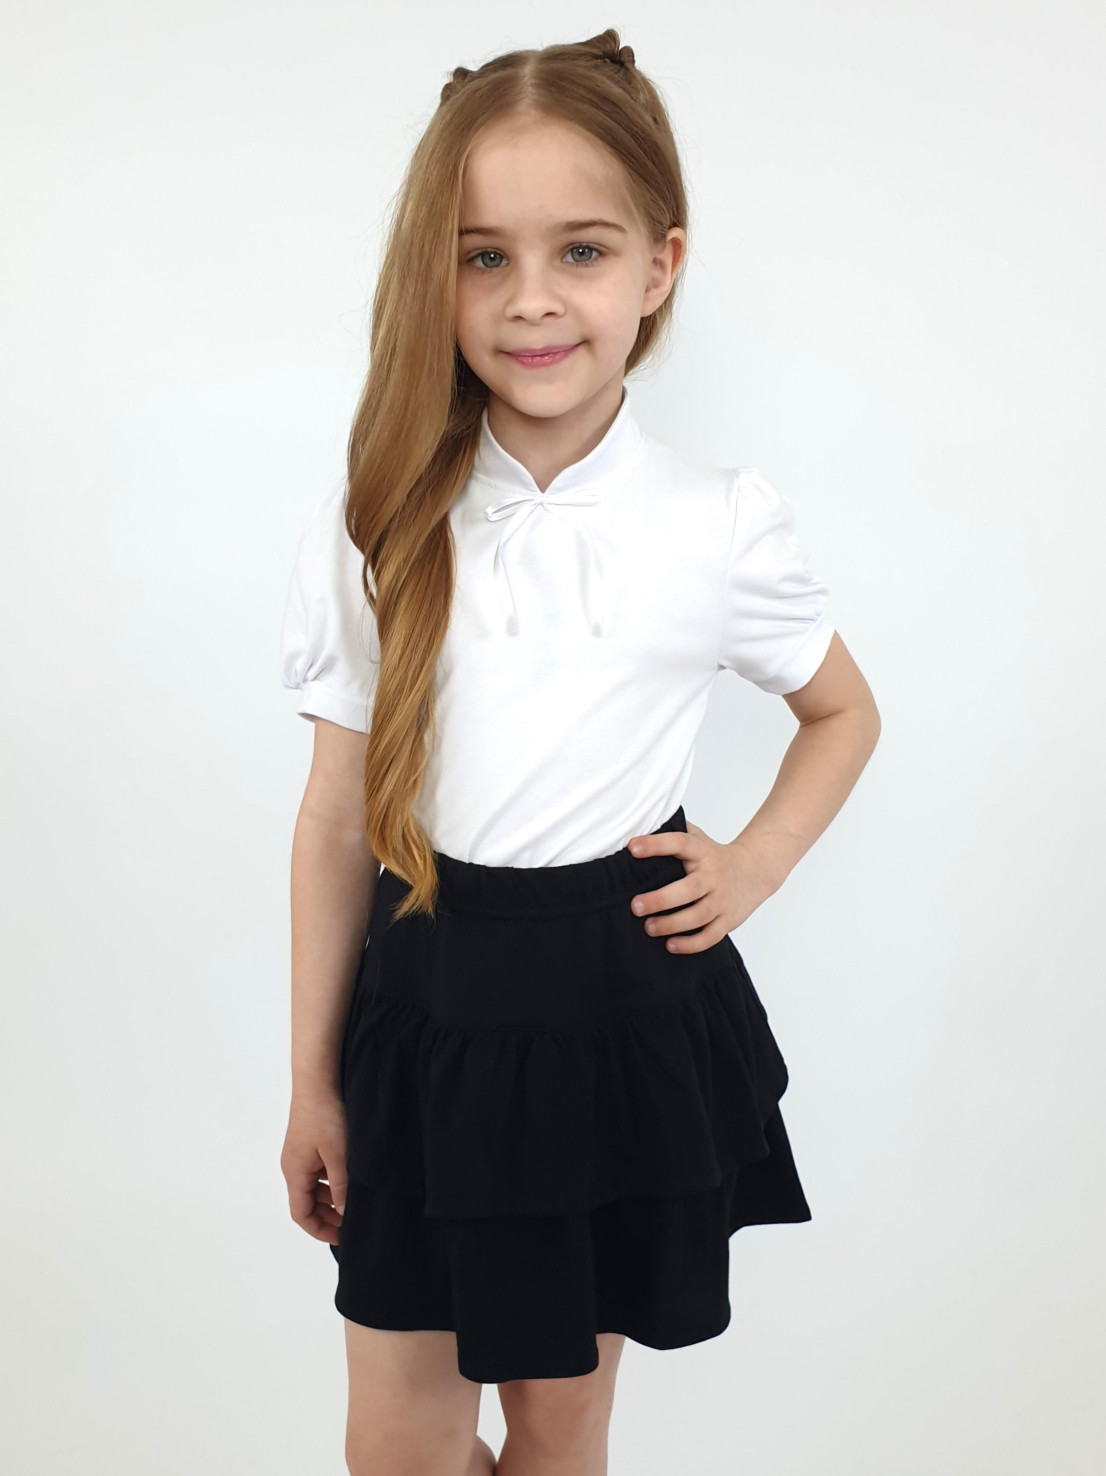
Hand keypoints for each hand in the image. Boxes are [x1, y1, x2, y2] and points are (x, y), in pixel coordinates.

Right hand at [281, 1089, 348, 1243]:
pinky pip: (318, 1169)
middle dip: (327, 1215)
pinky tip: (349, 1175)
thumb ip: (341, 1187)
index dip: (319, 1229)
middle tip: (351, 1222)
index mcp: (295, 1173)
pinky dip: (331, 1179)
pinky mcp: (309, 1140)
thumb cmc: (324, 1115)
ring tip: (354, 1200)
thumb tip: (344, 1213)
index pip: (301, 1214)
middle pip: (306, 1201)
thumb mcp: (338, 1155)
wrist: (318, 1079)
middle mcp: (293, 1165)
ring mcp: (300, 1152)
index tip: (341, 1238)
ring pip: (314, 1185)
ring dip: (331, 1196)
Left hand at [626, 819, 780, 952]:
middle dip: (660, 899)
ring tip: (649, 927)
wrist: (756, 870)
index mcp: (702, 852)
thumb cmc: (715, 856)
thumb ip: (674, 831)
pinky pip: (710, 936)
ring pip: (698, 916)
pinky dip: (691, 944)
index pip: (679, 843)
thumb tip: (638, 823)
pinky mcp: (727, 920)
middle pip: (689, 889)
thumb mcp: (699, 838)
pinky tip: (670, 945)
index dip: (656, 845)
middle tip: (635, 906)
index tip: (632, 848)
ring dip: (672, 924)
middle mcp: (713, 876)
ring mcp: (722, 900)